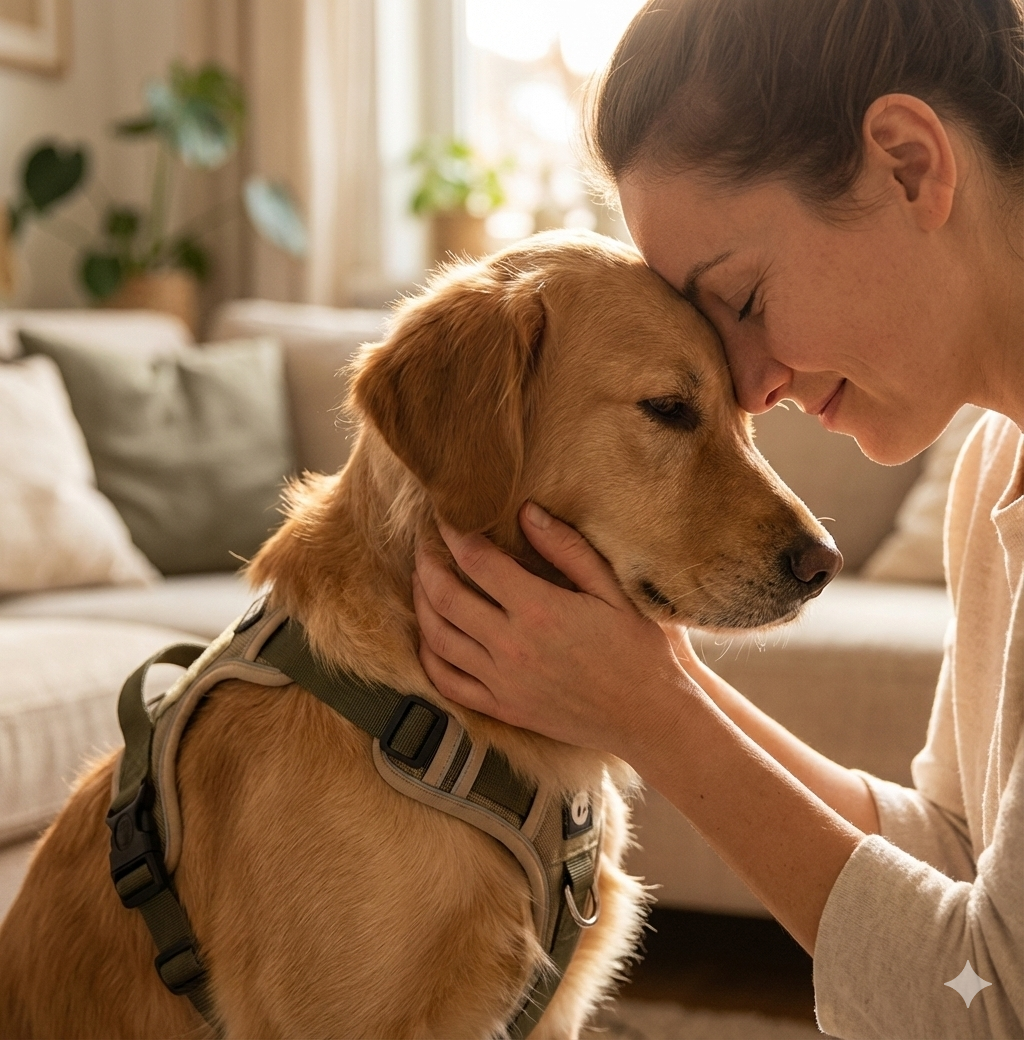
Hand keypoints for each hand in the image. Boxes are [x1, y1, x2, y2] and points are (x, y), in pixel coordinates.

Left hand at [412, 502, 693, 756]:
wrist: (650, 716)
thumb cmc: (638, 650)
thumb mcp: (613, 590)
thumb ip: (567, 549)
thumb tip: (526, 513)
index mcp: (539, 610)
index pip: (477, 560)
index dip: (453, 533)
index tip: (444, 515)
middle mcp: (511, 646)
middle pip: (445, 596)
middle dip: (426, 562)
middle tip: (422, 542)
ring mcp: (502, 681)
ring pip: (438, 637)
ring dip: (421, 603)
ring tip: (421, 580)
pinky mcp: (502, 708)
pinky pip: (447, 681)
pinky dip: (428, 655)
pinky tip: (429, 635)